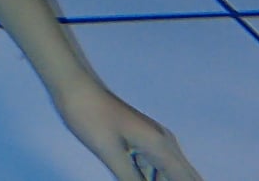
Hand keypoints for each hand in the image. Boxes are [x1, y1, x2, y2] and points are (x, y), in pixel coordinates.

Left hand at [55, 82, 203, 179]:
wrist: (74, 87)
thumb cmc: (89, 115)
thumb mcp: (109, 153)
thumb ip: (130, 180)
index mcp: (161, 146)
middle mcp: (164, 144)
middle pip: (184, 177)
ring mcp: (153, 142)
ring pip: (169, 175)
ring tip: (134, 179)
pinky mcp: (140, 143)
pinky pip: (153, 169)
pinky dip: (150, 180)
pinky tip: (136, 180)